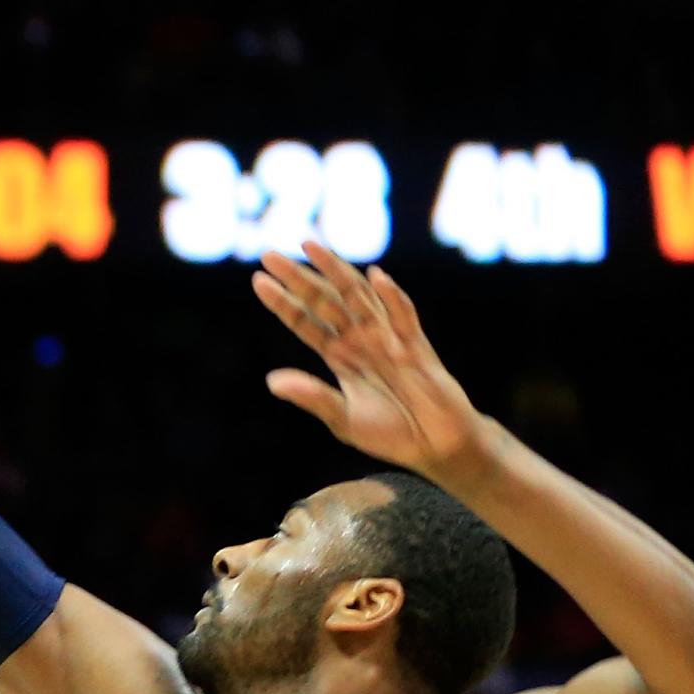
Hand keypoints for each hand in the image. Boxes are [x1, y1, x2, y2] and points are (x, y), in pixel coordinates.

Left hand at [253, 243, 502, 483]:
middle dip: (299, 278)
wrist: (435, 445)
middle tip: (269, 254)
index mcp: (339, 356)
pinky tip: (375, 277)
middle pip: (325, 301)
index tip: (258, 281)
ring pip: (359, 297)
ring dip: (336, 272)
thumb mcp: (343, 418)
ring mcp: (388, 338)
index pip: (305, 322)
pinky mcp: (417, 346)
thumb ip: (313, 397)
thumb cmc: (390, 433)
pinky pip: (404, 316)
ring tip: (311, 248)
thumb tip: (272, 380)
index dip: (283, 303)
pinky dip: (392, 296)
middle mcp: (361, 340)